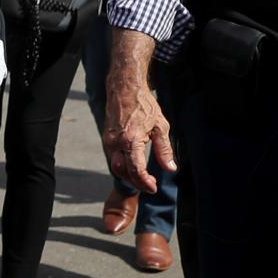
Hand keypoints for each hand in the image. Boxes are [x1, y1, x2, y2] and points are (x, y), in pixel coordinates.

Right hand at [103, 76, 176, 195]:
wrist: (124, 89)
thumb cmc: (144, 106)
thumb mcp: (160, 126)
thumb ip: (164, 149)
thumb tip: (171, 168)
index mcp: (131, 140)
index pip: (136, 169)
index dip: (145, 182)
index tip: (154, 188)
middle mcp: (116, 143)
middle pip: (123, 172)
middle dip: (136, 182)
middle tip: (150, 185)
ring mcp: (109, 142)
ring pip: (116, 167)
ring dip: (129, 176)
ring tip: (143, 178)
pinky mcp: (107, 140)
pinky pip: (114, 158)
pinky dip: (123, 166)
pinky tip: (134, 166)